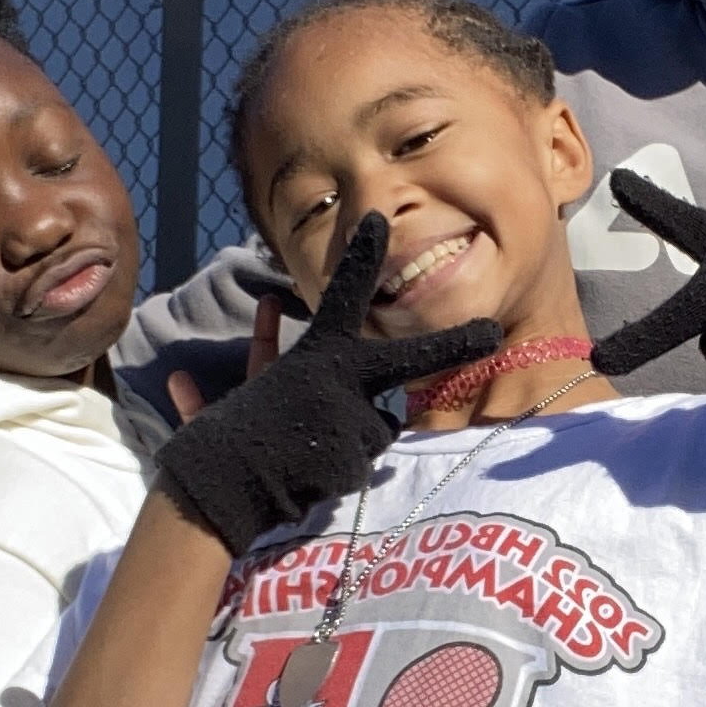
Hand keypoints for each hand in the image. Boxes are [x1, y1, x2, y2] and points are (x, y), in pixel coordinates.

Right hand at [152, 216, 496, 555]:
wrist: (217, 486)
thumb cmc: (230, 438)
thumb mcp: (248, 390)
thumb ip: (262, 360)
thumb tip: (254, 316)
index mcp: (315, 354)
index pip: (342, 297)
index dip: (359, 258)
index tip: (376, 219)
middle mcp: (338, 377)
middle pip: (407, 358)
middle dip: (452, 344)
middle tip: (488, 334)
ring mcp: (349, 416)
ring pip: (377, 430)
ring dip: (355, 442)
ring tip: (309, 453)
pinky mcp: (353, 458)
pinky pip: (363, 466)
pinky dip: (340, 475)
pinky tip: (308, 478)